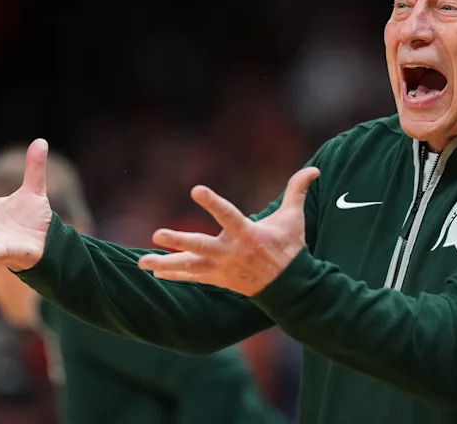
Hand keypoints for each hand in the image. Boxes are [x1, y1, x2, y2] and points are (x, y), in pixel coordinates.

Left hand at [137, 167, 320, 295]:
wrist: (290, 287)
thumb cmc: (289, 248)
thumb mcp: (294, 218)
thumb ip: (297, 191)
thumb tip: (313, 169)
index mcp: (248, 235)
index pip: (228, 215)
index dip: (212, 203)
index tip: (196, 189)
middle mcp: (231, 253)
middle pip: (201, 246)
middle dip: (180, 241)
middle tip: (158, 234)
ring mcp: (222, 268)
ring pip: (190, 266)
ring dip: (166, 263)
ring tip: (142, 261)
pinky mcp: (218, 279)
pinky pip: (192, 277)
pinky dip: (173, 274)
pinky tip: (154, 270)